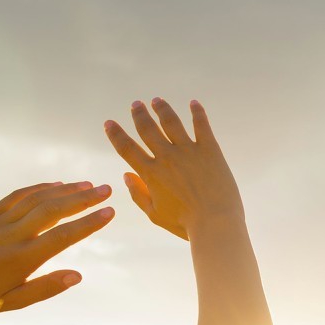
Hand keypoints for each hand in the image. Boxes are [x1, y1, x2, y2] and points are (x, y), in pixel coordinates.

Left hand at [0, 181, 114, 314]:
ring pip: (38, 199)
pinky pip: (18, 196)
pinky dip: (39, 188)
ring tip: (88, 185)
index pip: (63, 236)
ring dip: (65, 190)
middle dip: (83, 199)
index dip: (89, 222)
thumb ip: (45, 289)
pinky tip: (56, 184)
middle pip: (54, 210)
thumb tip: (78, 275)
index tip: (109, 212)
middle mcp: (13, 236)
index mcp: (22, 259)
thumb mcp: (12, 302)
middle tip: (106, 190)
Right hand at [103, 98, 243, 240]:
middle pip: (148, 129)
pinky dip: (197, 112)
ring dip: (162, 109)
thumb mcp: (155, 214)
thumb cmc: (185, 224)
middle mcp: (166, 157)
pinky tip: (193, 103)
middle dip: (139, 115)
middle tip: (136, 104)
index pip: (127, 148)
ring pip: (171, 122)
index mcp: (151, 174)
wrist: (216, 222)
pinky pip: (201, 125)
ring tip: (157, 100)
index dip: (116, 134)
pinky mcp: (210, 150)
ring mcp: (188, 151)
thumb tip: (126, 175)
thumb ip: (138, 194)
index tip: (109, 123)